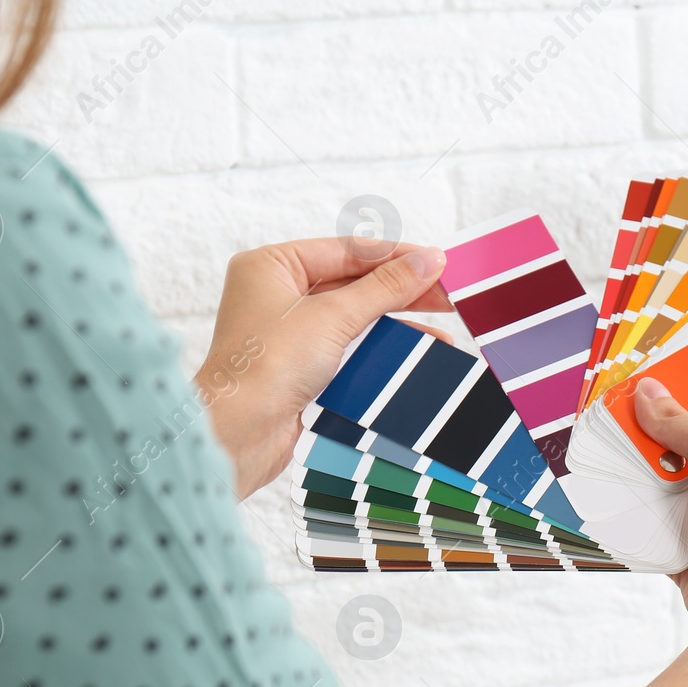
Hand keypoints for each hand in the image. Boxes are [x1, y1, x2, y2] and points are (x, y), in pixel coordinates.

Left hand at [194, 238, 451, 498]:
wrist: (237, 435)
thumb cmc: (268, 366)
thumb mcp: (333, 317)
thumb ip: (385, 287)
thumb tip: (430, 260)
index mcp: (272, 266)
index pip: (346, 251)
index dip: (396, 256)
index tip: (440, 262)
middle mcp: (276, 294)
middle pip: (353, 283)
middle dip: (402, 289)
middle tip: (450, 295)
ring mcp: (288, 333)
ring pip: (356, 317)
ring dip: (398, 322)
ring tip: (444, 328)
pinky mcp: (300, 368)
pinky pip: (350, 348)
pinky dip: (383, 349)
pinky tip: (419, 352)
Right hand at [632, 377, 687, 629]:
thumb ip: (684, 422)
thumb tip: (649, 393)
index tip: (653, 387)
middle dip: (659, 439)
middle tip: (620, 419)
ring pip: (671, 490)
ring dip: (644, 478)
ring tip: (611, 454)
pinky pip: (658, 527)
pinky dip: (639, 516)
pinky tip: (615, 497)